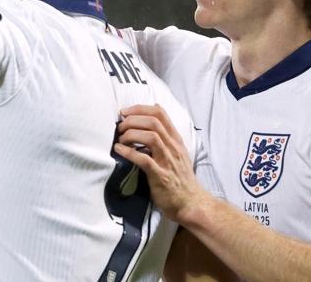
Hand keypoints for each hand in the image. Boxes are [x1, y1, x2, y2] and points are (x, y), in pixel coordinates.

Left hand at [114, 105, 212, 222]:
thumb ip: (166, 135)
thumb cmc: (180, 178)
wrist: (191, 203)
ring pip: (151, 136)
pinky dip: (128, 152)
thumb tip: (153, 113)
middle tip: (120, 127)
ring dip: (130, 134)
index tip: (124, 111)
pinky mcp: (160, 175)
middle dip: (133, 120)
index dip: (140, 108)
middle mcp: (173, 147)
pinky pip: (144, 159)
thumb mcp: (177, 152)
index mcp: (176, 140)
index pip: (161, 114)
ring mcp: (168, 161)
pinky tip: (119, 150)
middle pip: (153, 122)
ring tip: (120, 139)